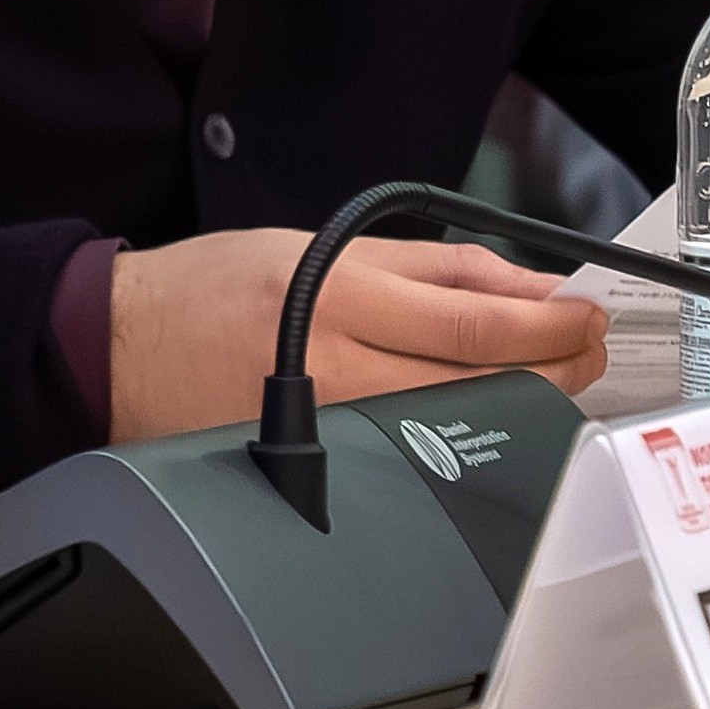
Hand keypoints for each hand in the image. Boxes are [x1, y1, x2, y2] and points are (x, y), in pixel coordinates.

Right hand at [108, 226, 600, 440]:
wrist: (121, 347)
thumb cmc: (214, 288)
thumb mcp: (324, 247)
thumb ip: (434, 268)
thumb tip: (531, 290)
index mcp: (339, 298)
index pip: (476, 324)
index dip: (552, 326)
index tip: (588, 315)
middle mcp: (338, 367)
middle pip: (483, 383)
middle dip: (557, 367)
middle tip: (586, 347)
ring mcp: (331, 425)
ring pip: (460, 424)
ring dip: (523, 401)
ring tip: (546, 376)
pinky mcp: (321, 461)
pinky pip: (416, 451)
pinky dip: (465, 430)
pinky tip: (483, 412)